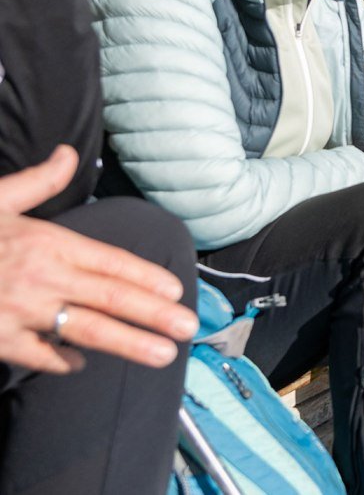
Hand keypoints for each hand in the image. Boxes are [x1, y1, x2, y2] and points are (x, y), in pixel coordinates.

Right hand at [0, 146, 196, 373]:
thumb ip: (38, 182)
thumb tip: (69, 154)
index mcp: (47, 242)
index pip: (110, 261)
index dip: (146, 276)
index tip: (176, 289)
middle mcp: (41, 277)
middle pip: (110, 297)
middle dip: (155, 313)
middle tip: (189, 326)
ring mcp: (21, 310)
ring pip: (86, 330)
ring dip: (129, 343)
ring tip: (162, 354)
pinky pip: (40, 355)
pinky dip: (64, 360)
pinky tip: (82, 362)